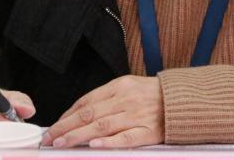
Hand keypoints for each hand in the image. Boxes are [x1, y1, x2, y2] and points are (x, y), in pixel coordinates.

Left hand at [44, 75, 163, 148]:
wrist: (183, 100)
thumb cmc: (152, 95)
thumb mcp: (127, 87)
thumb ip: (105, 99)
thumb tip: (77, 113)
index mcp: (119, 87)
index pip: (86, 101)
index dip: (67, 115)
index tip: (53, 127)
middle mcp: (125, 99)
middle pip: (89, 114)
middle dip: (66, 127)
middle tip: (50, 139)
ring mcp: (137, 115)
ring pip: (102, 126)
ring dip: (79, 136)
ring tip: (62, 144)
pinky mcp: (148, 131)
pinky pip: (126, 138)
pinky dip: (109, 142)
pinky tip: (95, 146)